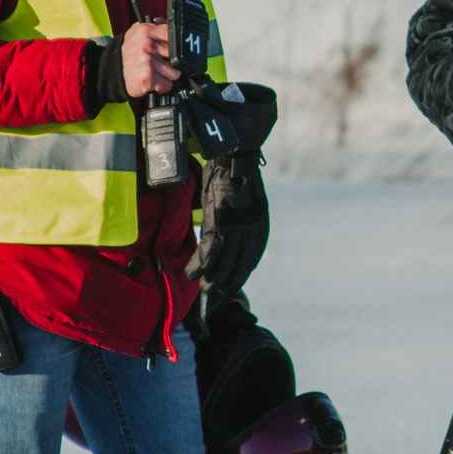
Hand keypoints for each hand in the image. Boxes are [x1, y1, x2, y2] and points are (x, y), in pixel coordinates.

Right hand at [122, 21, 176, 94]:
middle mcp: (147, 44)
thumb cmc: (128, 54)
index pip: (174, 35)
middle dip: (172, 63)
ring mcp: (147, 61)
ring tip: (155, 73)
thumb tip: (166, 21)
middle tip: (161, 64)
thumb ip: (153, 27)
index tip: (172, 51)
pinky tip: (153, 82)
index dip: (177, 46)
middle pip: (177, 56)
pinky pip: (167, 85)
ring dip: (167, 77)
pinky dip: (162, 87)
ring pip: (175, 73)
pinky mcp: (147, 77)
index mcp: (147, 30)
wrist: (110, 73)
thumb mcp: (136, 35)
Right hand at [186, 152, 267, 293]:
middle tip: (216, 293)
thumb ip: (244, 214)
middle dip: (228, 281)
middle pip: (239, 265)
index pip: (252, 257)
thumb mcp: (248, 198)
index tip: (234, 285)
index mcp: (259, 225)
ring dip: (212, 278)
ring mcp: (235, 229)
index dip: (242, 273)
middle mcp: (250, 231)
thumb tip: (234, 225)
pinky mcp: (219, 224)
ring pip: (224, 262)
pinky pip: (210, 252)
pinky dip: (200, 264)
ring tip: (203, 288)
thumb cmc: (238, 174)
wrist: (236, 160)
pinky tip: (192, 274)